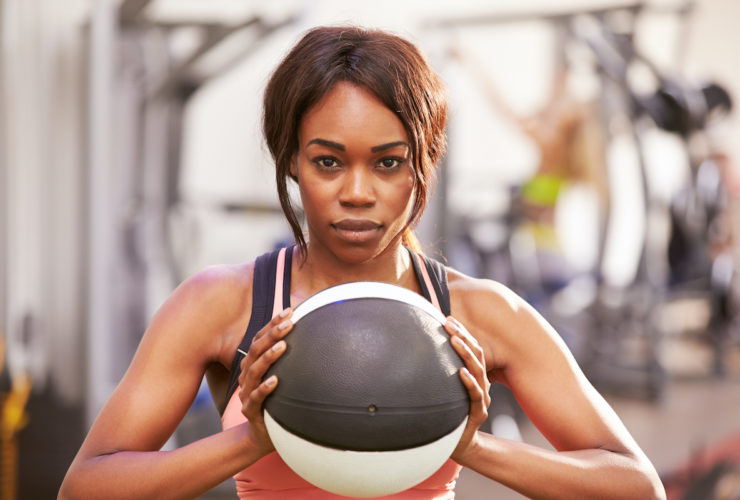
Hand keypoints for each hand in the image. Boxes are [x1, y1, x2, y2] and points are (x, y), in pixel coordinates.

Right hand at [237, 308, 292, 454]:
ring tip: (282, 346)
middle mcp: (248, 376)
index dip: (272, 324)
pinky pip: (255, 398)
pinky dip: (265, 388)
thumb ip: (289, 360)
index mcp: (254, 365)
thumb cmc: (276, 401)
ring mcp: (247, 393)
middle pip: (256, 350)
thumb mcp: (283, 377)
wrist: (262, 434)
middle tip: (289, 324)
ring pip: (254, 371)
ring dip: (268, 357)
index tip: (289, 311)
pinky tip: (275, 380)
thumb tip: (311, 334)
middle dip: (272, 334)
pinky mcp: (250, 411)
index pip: (260, 339)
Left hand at [444, 316, 490, 461]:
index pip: (471, 349)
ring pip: (478, 371)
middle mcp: (481, 384)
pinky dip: (469, 382)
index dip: (462, 333)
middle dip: (463, 336)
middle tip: (449, 323)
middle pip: (476, 355)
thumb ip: (439, 372)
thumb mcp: (443, 389)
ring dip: (465, 353)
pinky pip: (475, 395)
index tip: (448, 318)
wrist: (457, 443)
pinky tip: (461, 372)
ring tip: (454, 339)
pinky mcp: (479, 413)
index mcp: (475, 376)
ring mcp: (482, 398)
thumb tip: (418, 350)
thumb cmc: (448, 413)